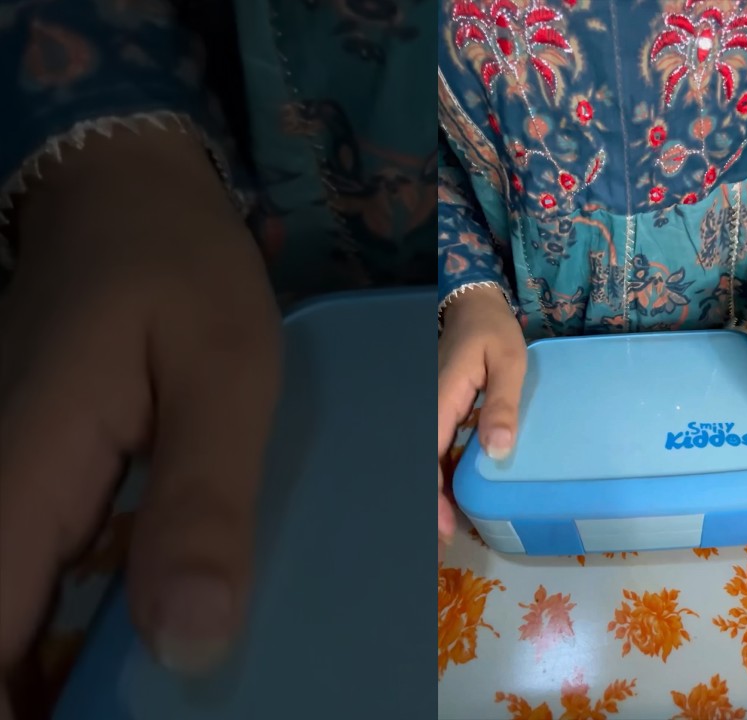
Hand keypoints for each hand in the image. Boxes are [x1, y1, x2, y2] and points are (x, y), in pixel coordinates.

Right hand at [0, 129, 279, 704]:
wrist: (126, 197)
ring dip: (70, 676)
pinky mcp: (26, 487)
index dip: (23, 713)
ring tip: (162, 685)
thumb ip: (202, 506)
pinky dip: (82, 628)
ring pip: (12, 622)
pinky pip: (34, 582)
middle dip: (57, 700)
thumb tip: (189, 645)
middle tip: (161, 705)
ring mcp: (1, 494)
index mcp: (20, 486)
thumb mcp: (224, 379)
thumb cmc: (180, 275)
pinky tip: (156, 629)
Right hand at [437, 285, 525, 559]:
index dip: (433, 497)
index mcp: (441, 399)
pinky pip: (431, 450)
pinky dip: (437, 476)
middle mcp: (427, 409)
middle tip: (441, 546)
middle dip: (427, 507)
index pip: (428, 457)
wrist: (473, 306)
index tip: (444, 528)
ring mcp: (429, 411)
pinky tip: (452, 495)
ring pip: (423, 461)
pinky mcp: (435, 412)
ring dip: (432, 494)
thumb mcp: (508, 363)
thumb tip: (498, 450)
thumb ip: (501, 405)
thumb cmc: (493, 331)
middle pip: (418, 467)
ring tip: (447, 529)